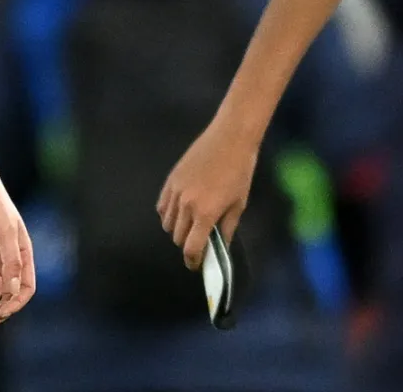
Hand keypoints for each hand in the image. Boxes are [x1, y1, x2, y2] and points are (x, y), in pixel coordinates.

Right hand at [157, 118, 257, 270]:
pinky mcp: (170, 180)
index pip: (191, 248)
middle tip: (199, 242)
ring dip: (178, 230)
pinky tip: (179, 213)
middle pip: (178, 238)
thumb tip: (221, 248)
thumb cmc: (240, 171)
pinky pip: (162, 207)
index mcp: (205, 214)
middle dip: (188, 245)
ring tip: (191, 225)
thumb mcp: (238, 204)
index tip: (196, 265)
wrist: (230, 138)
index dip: (193, 261)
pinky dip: (168, 215)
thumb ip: (227, 229)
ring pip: (168, 224)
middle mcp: (186, 206)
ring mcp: (175, 192)